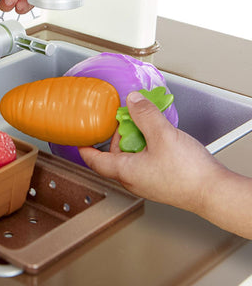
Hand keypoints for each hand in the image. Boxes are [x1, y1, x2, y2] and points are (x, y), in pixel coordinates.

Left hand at [79, 91, 224, 213]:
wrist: (214, 193)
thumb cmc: (188, 174)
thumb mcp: (162, 135)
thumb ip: (145, 115)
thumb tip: (132, 100)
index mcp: (125, 171)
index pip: (94, 160)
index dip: (85, 148)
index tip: (78, 139)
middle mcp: (133, 179)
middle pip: (114, 154)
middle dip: (117, 135)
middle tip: (126, 119)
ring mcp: (147, 181)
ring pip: (131, 156)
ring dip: (134, 138)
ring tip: (147, 124)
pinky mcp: (160, 180)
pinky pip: (145, 160)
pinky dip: (146, 145)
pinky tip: (160, 136)